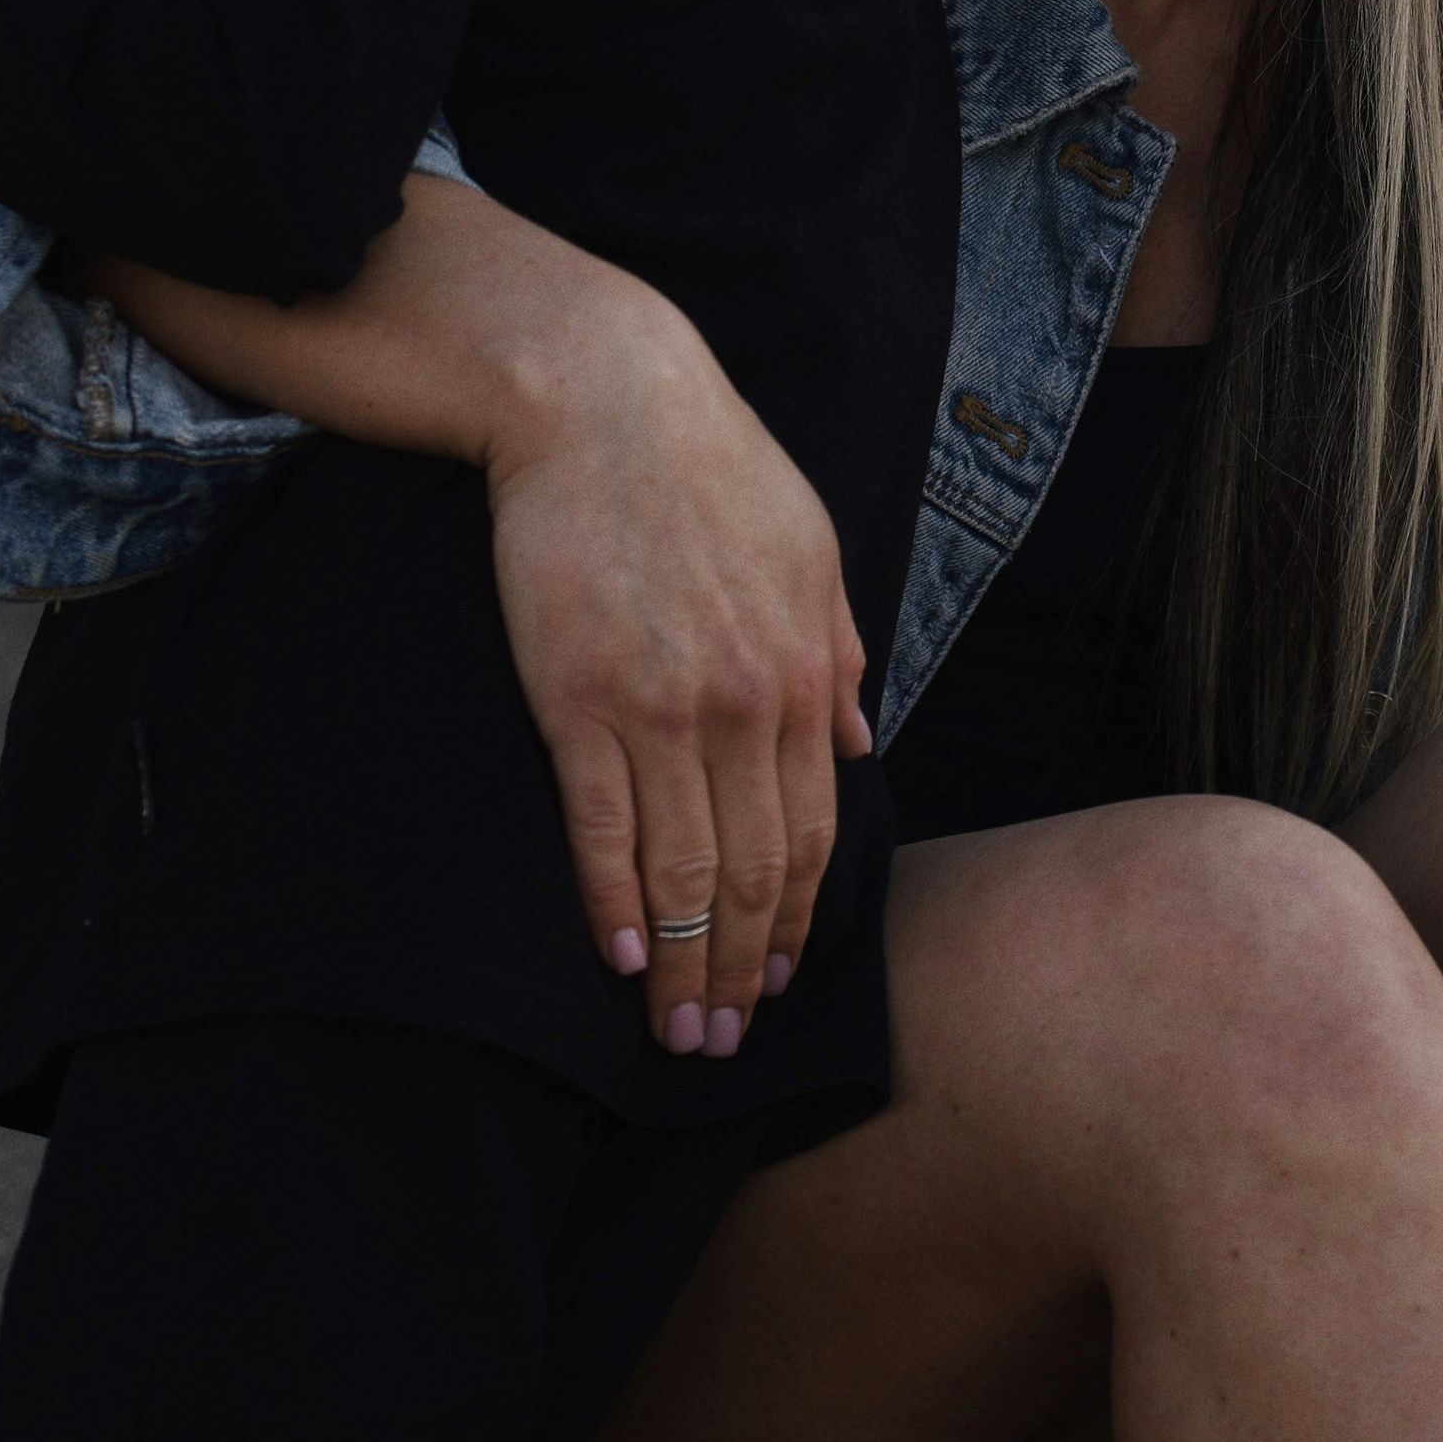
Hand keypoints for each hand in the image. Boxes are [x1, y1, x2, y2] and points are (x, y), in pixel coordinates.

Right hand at [481, 292, 870, 1061]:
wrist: (602, 398)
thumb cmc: (708, 466)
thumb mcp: (809, 551)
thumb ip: (839, 655)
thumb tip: (862, 742)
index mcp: (807, 672)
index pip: (812, 834)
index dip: (800, 923)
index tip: (782, 982)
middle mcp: (748, 704)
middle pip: (756, 874)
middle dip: (745, 973)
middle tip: (725, 1044)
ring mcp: (663, 706)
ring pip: (686, 871)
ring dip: (683, 965)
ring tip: (675, 1031)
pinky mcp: (580, 698)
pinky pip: (604, 827)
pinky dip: (614, 902)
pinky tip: (618, 956)